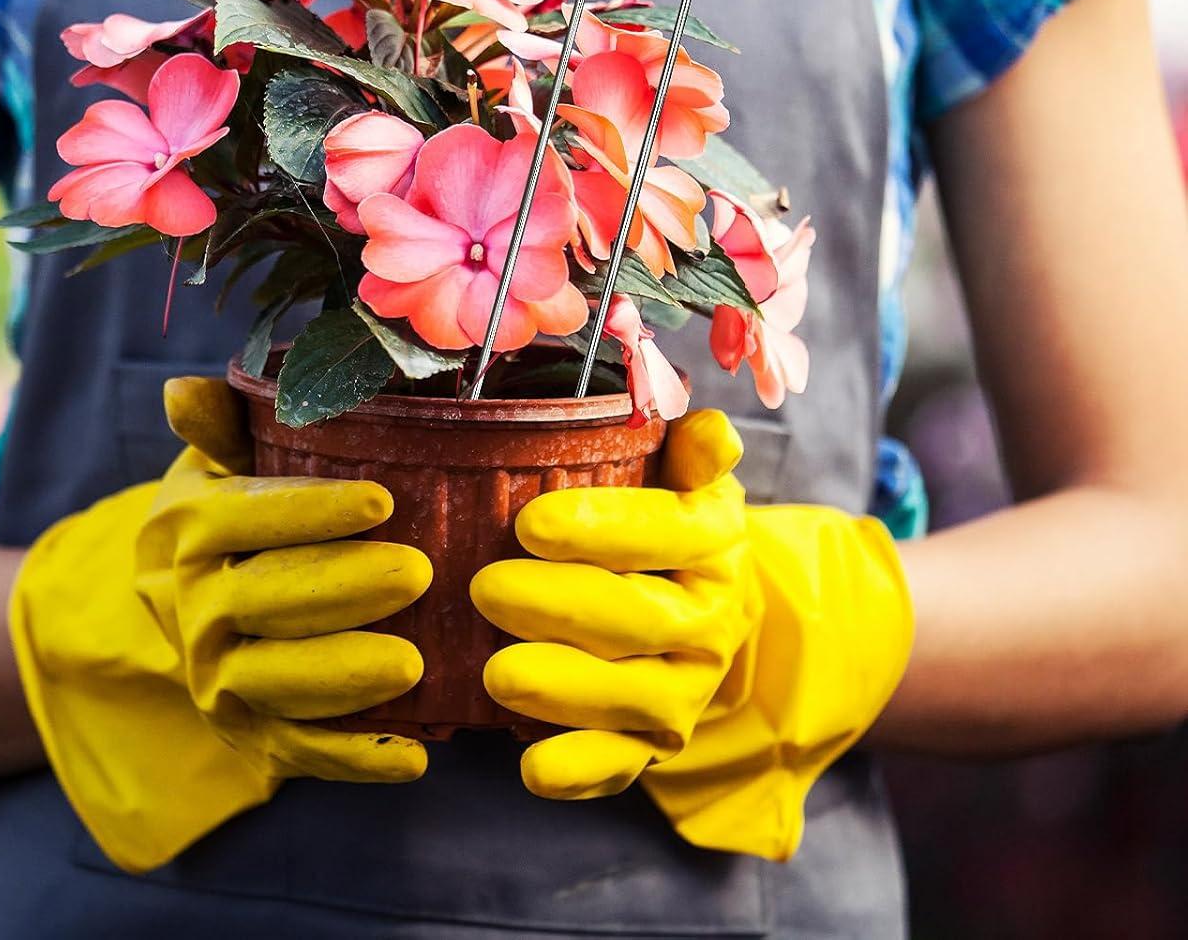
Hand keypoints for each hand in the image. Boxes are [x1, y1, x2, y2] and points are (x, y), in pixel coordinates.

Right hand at [9, 377, 430, 872]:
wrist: (191, 604)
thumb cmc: (236, 512)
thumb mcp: (222, 462)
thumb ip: (221, 424)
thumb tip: (183, 389)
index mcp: (189, 528)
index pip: (246, 513)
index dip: (311, 509)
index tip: (381, 500)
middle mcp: (194, 606)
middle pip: (266, 598)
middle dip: (343, 589)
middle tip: (417, 573)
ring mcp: (218, 676)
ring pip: (276, 680)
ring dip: (343, 677)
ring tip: (412, 665)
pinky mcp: (250, 732)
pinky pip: (296, 752)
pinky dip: (352, 761)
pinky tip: (414, 757)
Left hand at [471, 411, 752, 795]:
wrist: (706, 602)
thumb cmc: (664, 515)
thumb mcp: (682, 469)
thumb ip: (693, 446)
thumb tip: (713, 430)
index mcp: (715, 538)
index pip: (665, 531)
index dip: (599, 528)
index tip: (530, 522)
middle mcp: (711, 617)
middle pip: (636, 617)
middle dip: (558, 606)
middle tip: (486, 589)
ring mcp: (686, 686)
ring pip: (631, 695)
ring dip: (563, 690)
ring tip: (497, 674)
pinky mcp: (656, 740)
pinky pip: (623, 763)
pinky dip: (579, 771)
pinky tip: (532, 767)